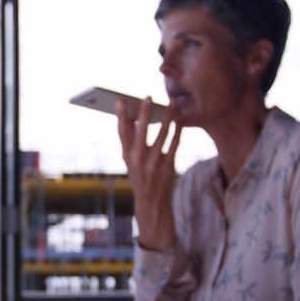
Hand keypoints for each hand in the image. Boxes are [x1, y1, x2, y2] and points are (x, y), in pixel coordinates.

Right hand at [116, 97, 181, 250]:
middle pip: (142, 132)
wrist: (152, 203)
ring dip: (167, 118)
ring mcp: (154, 164)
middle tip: (148, 97)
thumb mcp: (130, 161)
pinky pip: (174, 145)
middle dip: (145, 114)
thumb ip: (130, 141)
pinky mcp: (168, 167)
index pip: (122, 133)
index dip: (121, 117)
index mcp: (127, 156)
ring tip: (172, 103)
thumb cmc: (140, 177)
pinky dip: (177, 131)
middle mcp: (138, 160)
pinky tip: (179, 120)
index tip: (120, 101)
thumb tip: (132, 119)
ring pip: (162, 136)